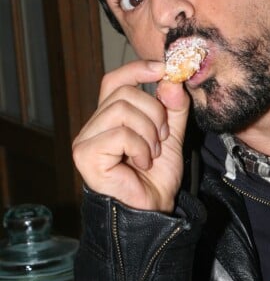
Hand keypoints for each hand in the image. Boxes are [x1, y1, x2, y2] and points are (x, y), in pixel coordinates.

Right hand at [72, 60, 190, 212]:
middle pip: (124, 93)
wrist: (152, 211)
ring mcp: (86, 140)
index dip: (138, 70)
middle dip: (154, 113)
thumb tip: (172, 80)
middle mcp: (93, 126)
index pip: (115, 80)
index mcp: (110, 118)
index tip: (164, 69)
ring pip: (122, 110)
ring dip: (149, 133)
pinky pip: (120, 133)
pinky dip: (140, 148)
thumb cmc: (155, 178)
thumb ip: (173, 109)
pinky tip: (141, 164)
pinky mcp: (85, 154)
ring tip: (151, 155)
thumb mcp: (171, 136)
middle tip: (162, 139)